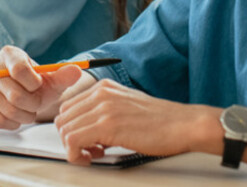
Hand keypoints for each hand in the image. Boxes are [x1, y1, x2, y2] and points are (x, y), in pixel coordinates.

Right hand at [0, 45, 86, 129]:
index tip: (39, 85)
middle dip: (32, 104)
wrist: (25, 95)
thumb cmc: (39, 85)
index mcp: (9, 54)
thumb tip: (76, 70)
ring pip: (7, 109)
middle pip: (15, 95)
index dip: (34, 84)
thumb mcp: (54, 80)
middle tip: (36, 103)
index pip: (20, 70)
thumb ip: (65, 75)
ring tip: (28, 110)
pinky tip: (16, 118)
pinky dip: (11, 123)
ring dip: (24, 115)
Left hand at [54, 79, 219, 163]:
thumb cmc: (161, 121)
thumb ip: (105, 112)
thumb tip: (86, 130)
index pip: (68, 107)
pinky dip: (77, 155)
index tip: (86, 141)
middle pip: (63, 119)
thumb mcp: (127, 107)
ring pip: (65, 131)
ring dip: (74, 149)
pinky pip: (73, 142)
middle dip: (70, 139)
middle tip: (89, 150)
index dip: (73, 128)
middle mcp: (101, 94)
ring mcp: (103, 108)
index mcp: (104, 87)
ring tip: (94, 154)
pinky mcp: (107, 125)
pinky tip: (93, 157)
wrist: (183, 125)